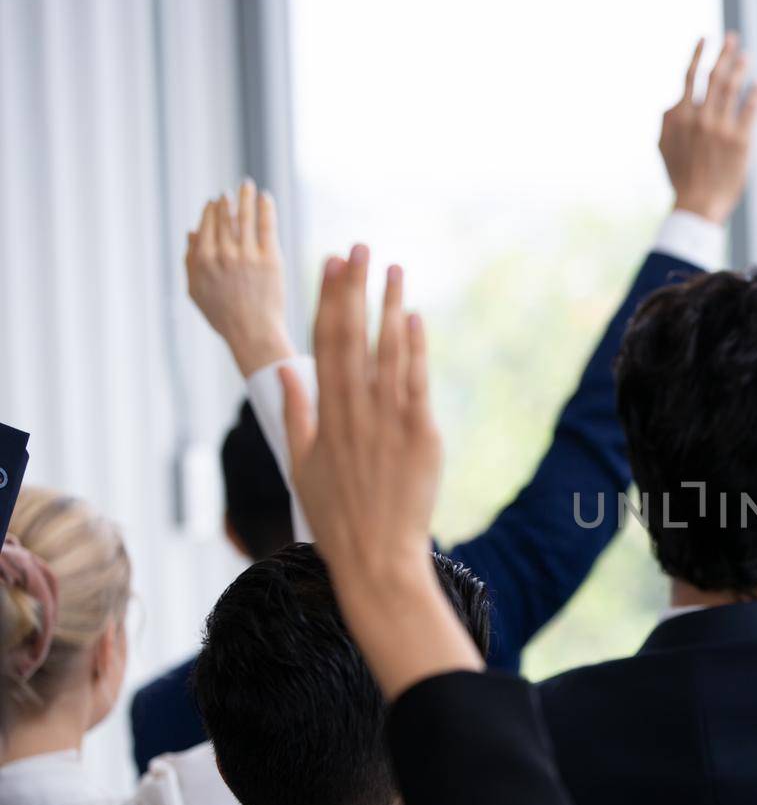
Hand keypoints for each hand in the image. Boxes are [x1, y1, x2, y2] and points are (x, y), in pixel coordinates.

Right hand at [185, 178, 292, 376]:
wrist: (252, 332)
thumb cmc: (223, 315)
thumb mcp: (196, 290)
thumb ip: (190, 260)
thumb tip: (191, 231)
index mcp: (202, 260)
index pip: (206, 225)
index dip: (211, 211)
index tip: (215, 201)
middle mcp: (223, 254)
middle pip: (225, 218)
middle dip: (227, 201)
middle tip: (231, 191)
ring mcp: (247, 255)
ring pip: (245, 217)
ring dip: (246, 197)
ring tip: (248, 185)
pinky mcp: (270, 259)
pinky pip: (266, 226)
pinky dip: (265, 209)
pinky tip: (266, 198)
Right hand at [281, 246, 482, 696]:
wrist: (377, 559)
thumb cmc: (337, 517)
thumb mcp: (301, 465)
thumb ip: (297, 415)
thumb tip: (286, 373)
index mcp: (323, 416)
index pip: (321, 344)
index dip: (325, 299)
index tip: (328, 262)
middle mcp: (353, 412)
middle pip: (350, 337)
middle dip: (353, 288)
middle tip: (358, 245)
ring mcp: (388, 422)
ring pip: (387, 351)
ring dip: (389, 305)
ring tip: (393, 267)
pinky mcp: (421, 435)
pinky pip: (417, 382)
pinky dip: (416, 347)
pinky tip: (414, 316)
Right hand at [659, 33, 756, 224]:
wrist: (698, 204)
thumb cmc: (681, 177)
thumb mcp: (663, 146)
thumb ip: (667, 120)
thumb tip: (674, 101)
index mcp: (681, 116)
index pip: (691, 76)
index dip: (699, 54)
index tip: (706, 39)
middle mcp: (701, 117)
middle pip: (715, 76)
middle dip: (724, 54)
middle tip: (733, 39)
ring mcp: (721, 128)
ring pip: (732, 89)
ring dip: (740, 69)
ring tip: (746, 57)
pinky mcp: (740, 141)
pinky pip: (749, 111)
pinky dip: (754, 96)